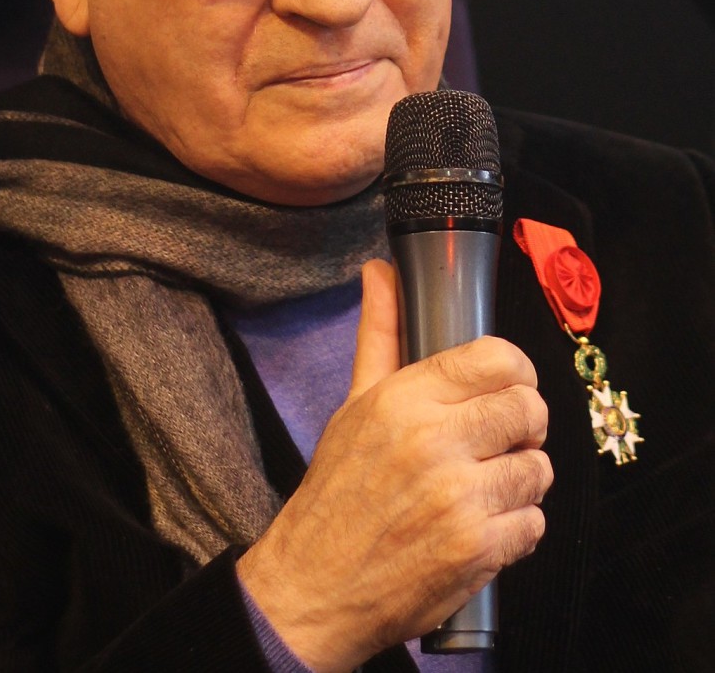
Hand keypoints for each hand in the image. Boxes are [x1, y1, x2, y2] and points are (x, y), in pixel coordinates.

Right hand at [237, 259, 551, 672]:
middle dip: (524, 423)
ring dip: (522, 477)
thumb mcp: (354, 404)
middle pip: (529, 408)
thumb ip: (379, 334)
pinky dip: (518, 526)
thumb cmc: (337, 491)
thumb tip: (380, 271)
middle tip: (500, 437)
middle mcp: (435, 443)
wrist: (314, 584)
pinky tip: (483, 524)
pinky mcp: (478, 551)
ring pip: (539, 467)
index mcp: (405, 399)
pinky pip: (535, 523)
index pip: (497, 358)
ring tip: (487, 483)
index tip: (506, 384)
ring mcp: (460, 499)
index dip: (514, 369)